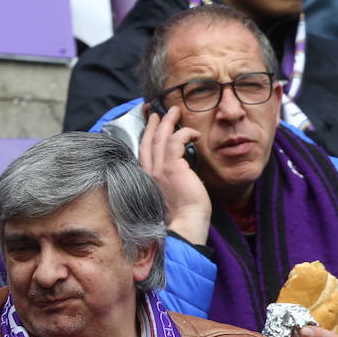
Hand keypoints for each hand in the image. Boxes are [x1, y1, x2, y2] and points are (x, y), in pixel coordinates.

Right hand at [138, 106, 210, 244]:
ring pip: (160, 137)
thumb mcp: (171, 194)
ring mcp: (159, 169)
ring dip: (168, 121)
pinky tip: (194, 133)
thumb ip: (170, 180)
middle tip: (158, 111)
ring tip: (175, 111)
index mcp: (147, 178)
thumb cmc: (182, 215)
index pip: (143, 151)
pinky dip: (184, 133)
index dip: (146, 135)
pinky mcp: (172, 167)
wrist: (185, 225)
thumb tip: (182, 172)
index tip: (151, 123)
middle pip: (148, 140)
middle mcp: (149, 172)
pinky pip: (176, 140)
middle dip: (154, 123)